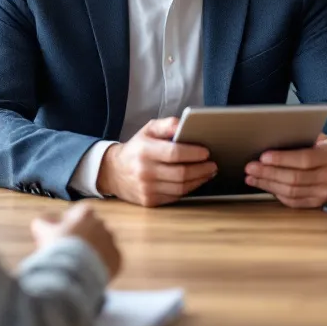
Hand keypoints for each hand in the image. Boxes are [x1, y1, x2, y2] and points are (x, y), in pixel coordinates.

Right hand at [31, 202, 121, 278]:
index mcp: (85, 213)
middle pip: (90, 228)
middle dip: (81, 236)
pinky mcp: (117, 259)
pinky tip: (88, 270)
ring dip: (91, 250)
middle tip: (68, 250)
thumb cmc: (58, 247)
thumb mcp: (42, 230)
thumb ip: (43, 221)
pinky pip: (108, 259)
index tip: (60, 232)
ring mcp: (111, 241)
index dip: (68, 222)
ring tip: (78, 262)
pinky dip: (100, 264)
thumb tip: (46, 220)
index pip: (78, 212)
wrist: (75, 272)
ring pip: (100, 244)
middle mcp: (102, 224)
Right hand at [96, 117, 216, 206]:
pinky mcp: (149, 201)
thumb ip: (167, 125)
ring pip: (181, 188)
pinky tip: (195, 181)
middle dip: (201, 169)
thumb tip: (185, 124)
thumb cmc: (136, 149)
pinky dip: (189, 189)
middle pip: (181, 173)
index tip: (206, 152)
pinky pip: (175, 196)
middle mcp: (144, 171)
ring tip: (208, 172)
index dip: (193, 153)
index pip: (174, 153)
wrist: (113, 172)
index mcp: (144, 151)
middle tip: (213, 164)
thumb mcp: (148, 130)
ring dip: (199, 180)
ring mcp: (146, 189)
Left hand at [243, 134, 326, 208]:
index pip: (304, 160)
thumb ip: (302, 139)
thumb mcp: (322, 140)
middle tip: (250, 167)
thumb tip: (274, 138)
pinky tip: (264, 186)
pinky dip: (276, 194)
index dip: (283, 159)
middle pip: (294, 178)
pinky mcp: (317, 204)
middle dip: (269, 173)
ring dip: (268, 185)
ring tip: (252, 177)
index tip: (263, 156)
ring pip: (291, 192)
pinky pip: (293, 202)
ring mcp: (323, 193)